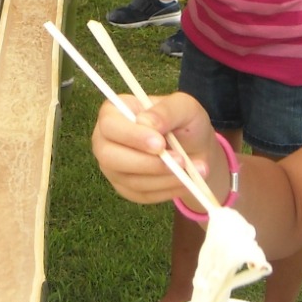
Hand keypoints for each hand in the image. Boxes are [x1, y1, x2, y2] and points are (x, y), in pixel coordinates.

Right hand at [91, 92, 218, 204]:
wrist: (194, 147)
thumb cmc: (184, 121)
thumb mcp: (184, 106)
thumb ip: (166, 110)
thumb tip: (145, 122)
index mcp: (113, 112)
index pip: (110, 125)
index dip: (132, 136)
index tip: (160, 144)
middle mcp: (105, 141)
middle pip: (110, 157)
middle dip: (148, 163)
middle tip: (181, 162)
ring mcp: (113, 167)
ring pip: (131, 180)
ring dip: (165, 178)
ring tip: (196, 169)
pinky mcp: (126, 188)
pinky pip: (143, 195)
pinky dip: (168, 190)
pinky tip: (188, 181)